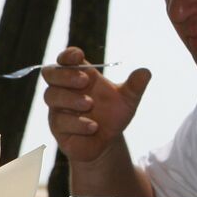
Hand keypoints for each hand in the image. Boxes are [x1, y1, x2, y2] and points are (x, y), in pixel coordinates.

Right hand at [44, 46, 150, 163]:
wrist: (108, 142)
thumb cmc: (113, 115)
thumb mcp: (128, 100)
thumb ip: (135, 86)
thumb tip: (146, 72)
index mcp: (81, 77)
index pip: (66, 60)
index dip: (68, 55)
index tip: (79, 56)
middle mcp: (65, 90)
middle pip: (50, 74)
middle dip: (65, 75)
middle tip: (85, 80)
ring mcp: (59, 108)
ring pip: (51, 96)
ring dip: (71, 99)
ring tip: (90, 104)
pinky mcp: (58, 128)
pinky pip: (60, 121)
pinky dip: (77, 123)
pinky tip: (93, 126)